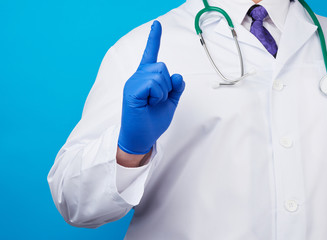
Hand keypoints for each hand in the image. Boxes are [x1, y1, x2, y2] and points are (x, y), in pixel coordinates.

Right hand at [118, 20, 184, 154]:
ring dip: (163, 91)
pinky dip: (158, 95)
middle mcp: (138, 77)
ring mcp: (133, 83)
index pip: (151, 55)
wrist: (142, 138)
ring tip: (153, 103)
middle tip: (158, 100)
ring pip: (159, 74)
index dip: (154, 39)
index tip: (157, 24)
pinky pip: (153, 84)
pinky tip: (149, 103)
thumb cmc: (153, 121)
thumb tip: (178, 76)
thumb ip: (175, 89)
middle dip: (167, 84)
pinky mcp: (131, 91)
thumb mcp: (170, 103)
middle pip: (162, 66)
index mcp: (145, 78)